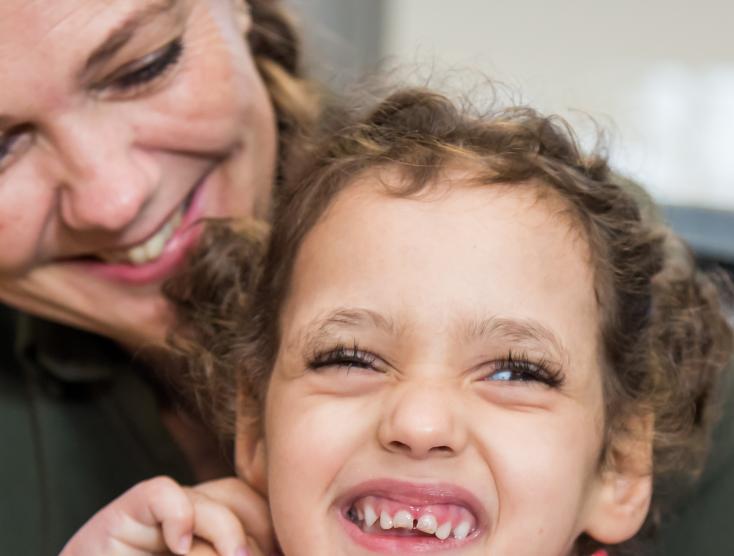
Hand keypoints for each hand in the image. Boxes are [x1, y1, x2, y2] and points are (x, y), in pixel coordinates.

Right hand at [59, 476, 271, 555]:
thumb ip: (235, 553)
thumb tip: (275, 551)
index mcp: (207, 538)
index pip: (256, 510)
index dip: (272, 529)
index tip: (283, 549)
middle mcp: (186, 520)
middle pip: (240, 498)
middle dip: (257, 531)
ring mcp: (155, 517)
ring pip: (211, 498)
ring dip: (226, 534)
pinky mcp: (122, 516)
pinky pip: (162, 494)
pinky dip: (180, 517)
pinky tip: (179, 547)